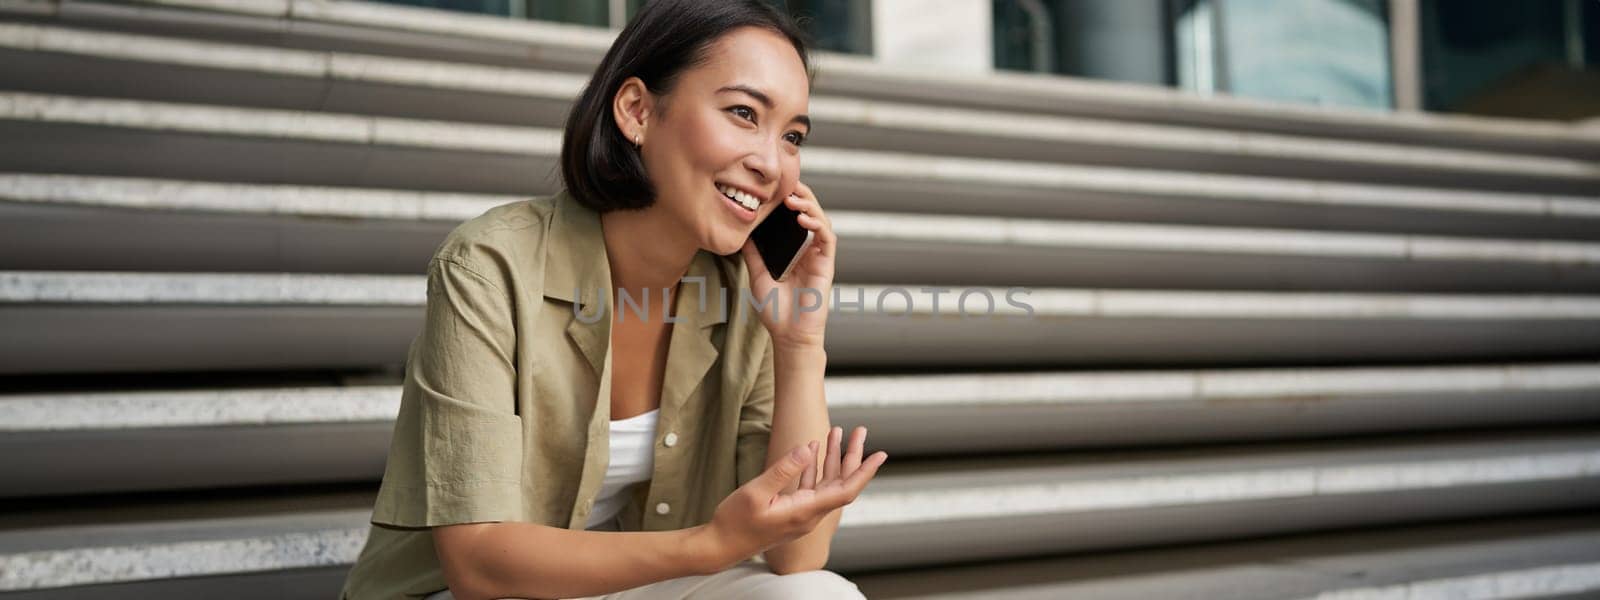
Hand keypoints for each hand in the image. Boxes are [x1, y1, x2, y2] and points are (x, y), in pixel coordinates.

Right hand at [699, 426, 884, 570]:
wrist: (720, 546)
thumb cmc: (735, 521)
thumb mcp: (757, 491)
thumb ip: (783, 469)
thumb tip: (807, 448)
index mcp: (805, 511)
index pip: (846, 490)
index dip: (864, 471)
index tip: (880, 454)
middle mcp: (809, 514)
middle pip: (841, 483)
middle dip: (852, 456)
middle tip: (861, 431)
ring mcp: (801, 514)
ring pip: (826, 483)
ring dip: (833, 458)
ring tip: (836, 431)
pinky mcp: (792, 512)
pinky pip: (811, 487)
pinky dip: (815, 468)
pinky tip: (812, 450)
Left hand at [739, 181, 834, 349]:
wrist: (788, 335)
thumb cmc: (776, 311)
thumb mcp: (757, 275)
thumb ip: (754, 254)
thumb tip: (743, 233)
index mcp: (795, 251)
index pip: (795, 219)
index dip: (790, 200)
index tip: (775, 187)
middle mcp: (809, 251)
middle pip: (810, 214)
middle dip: (800, 196)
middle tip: (786, 185)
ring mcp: (819, 257)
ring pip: (821, 221)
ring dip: (809, 206)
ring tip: (792, 198)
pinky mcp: (827, 265)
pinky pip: (828, 239)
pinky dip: (818, 224)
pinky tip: (803, 218)